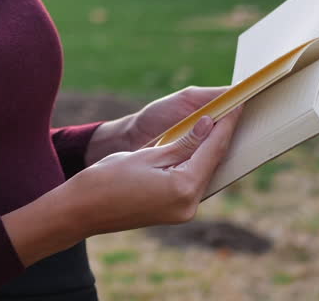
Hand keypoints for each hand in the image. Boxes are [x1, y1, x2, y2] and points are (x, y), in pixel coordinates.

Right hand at [70, 110, 241, 234]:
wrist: (81, 209)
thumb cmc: (107, 179)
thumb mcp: (148, 155)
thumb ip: (183, 142)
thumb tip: (208, 125)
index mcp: (183, 188)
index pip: (212, 150)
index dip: (225, 125)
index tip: (237, 105)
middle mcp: (189, 205)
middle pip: (212, 163)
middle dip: (220, 137)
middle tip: (231, 110)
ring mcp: (182, 212)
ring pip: (202, 173)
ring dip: (207, 150)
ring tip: (216, 123)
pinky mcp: (174, 212)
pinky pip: (191, 183)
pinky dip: (194, 163)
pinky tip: (196, 147)